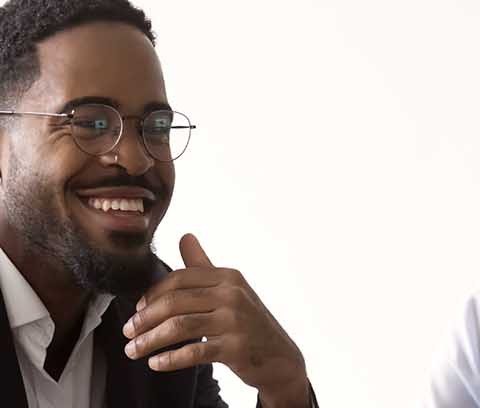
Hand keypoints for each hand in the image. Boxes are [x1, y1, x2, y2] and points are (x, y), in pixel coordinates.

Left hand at [122, 233, 307, 394]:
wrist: (279, 355)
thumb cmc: (248, 320)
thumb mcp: (229, 288)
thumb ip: (203, 264)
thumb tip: (185, 236)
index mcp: (227, 276)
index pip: (179, 279)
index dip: (153, 294)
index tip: (138, 309)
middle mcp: (231, 294)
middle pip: (174, 302)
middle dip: (144, 319)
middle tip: (128, 333)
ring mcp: (235, 320)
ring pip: (180, 327)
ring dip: (150, 340)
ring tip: (133, 351)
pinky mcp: (236, 347)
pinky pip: (194, 352)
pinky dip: (170, 359)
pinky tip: (156, 363)